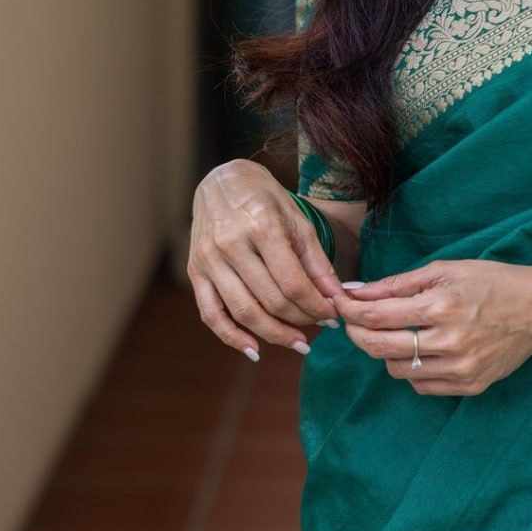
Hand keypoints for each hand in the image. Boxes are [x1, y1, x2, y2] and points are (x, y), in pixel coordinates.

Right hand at [187, 159, 341, 359]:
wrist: (222, 181)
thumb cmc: (266, 199)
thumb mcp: (297, 220)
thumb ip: (317, 261)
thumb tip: (337, 298)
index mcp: (262, 226)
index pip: (293, 282)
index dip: (316, 306)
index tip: (334, 315)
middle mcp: (231, 244)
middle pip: (270, 300)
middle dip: (300, 320)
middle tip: (320, 329)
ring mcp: (209, 259)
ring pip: (243, 312)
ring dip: (273, 334)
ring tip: (297, 343)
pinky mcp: (194, 271)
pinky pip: (211, 314)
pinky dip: (231, 337)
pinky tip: (255, 349)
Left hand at [331, 259, 531, 395]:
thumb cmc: (491, 281)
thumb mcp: (445, 270)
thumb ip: (398, 283)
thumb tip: (356, 292)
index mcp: (441, 305)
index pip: (377, 316)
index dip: (350, 311)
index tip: (338, 303)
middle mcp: (448, 341)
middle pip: (379, 348)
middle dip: (357, 334)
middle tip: (352, 321)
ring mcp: (460, 368)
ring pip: (397, 370)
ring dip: (385, 351)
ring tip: (395, 332)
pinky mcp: (469, 386)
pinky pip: (421, 386)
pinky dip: (411, 369)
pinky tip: (420, 350)